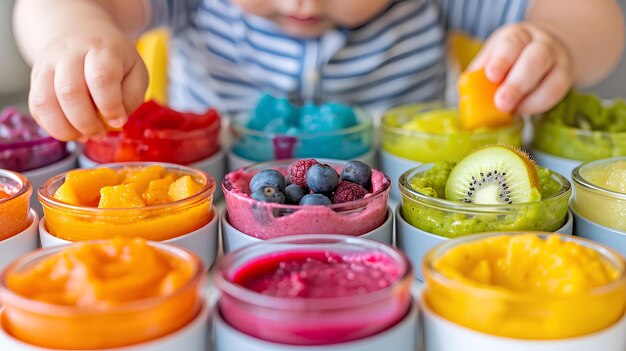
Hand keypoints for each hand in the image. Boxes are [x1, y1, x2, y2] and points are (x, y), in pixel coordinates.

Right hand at [28, 32, 147, 140]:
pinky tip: (71, 129)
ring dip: (65, 129)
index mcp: (102, 50)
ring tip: (84, 135)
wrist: (84, 35)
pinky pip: (36, 108)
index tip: (119, 120)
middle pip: (69, 92)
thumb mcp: (136, 73)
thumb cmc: (115, 60)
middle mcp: (70, 53)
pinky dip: (52, 126)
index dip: (110, 106)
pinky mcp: (35, 78)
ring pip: (45, 101)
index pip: (101, 78)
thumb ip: (132, 97)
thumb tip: (116, 120)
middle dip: (86, 123)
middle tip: (100, 133)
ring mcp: (48, 64)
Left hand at [467, 23, 572, 114]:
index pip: (512, 42)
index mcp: (518, 35)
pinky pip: (557, 92)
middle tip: (501, 102)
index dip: (502, 60)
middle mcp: (542, 44)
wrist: (543, 53)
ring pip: (553, 77)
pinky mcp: (565, 78)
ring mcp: (557, 61)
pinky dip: (539, 105)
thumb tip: (465, 95)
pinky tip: (523, 111)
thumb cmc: (508, 59)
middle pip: (535, 59)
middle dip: (517, 84)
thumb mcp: (492, 58)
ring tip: (512, 111)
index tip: (491, 76)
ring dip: (531, 99)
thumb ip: (479, 73)